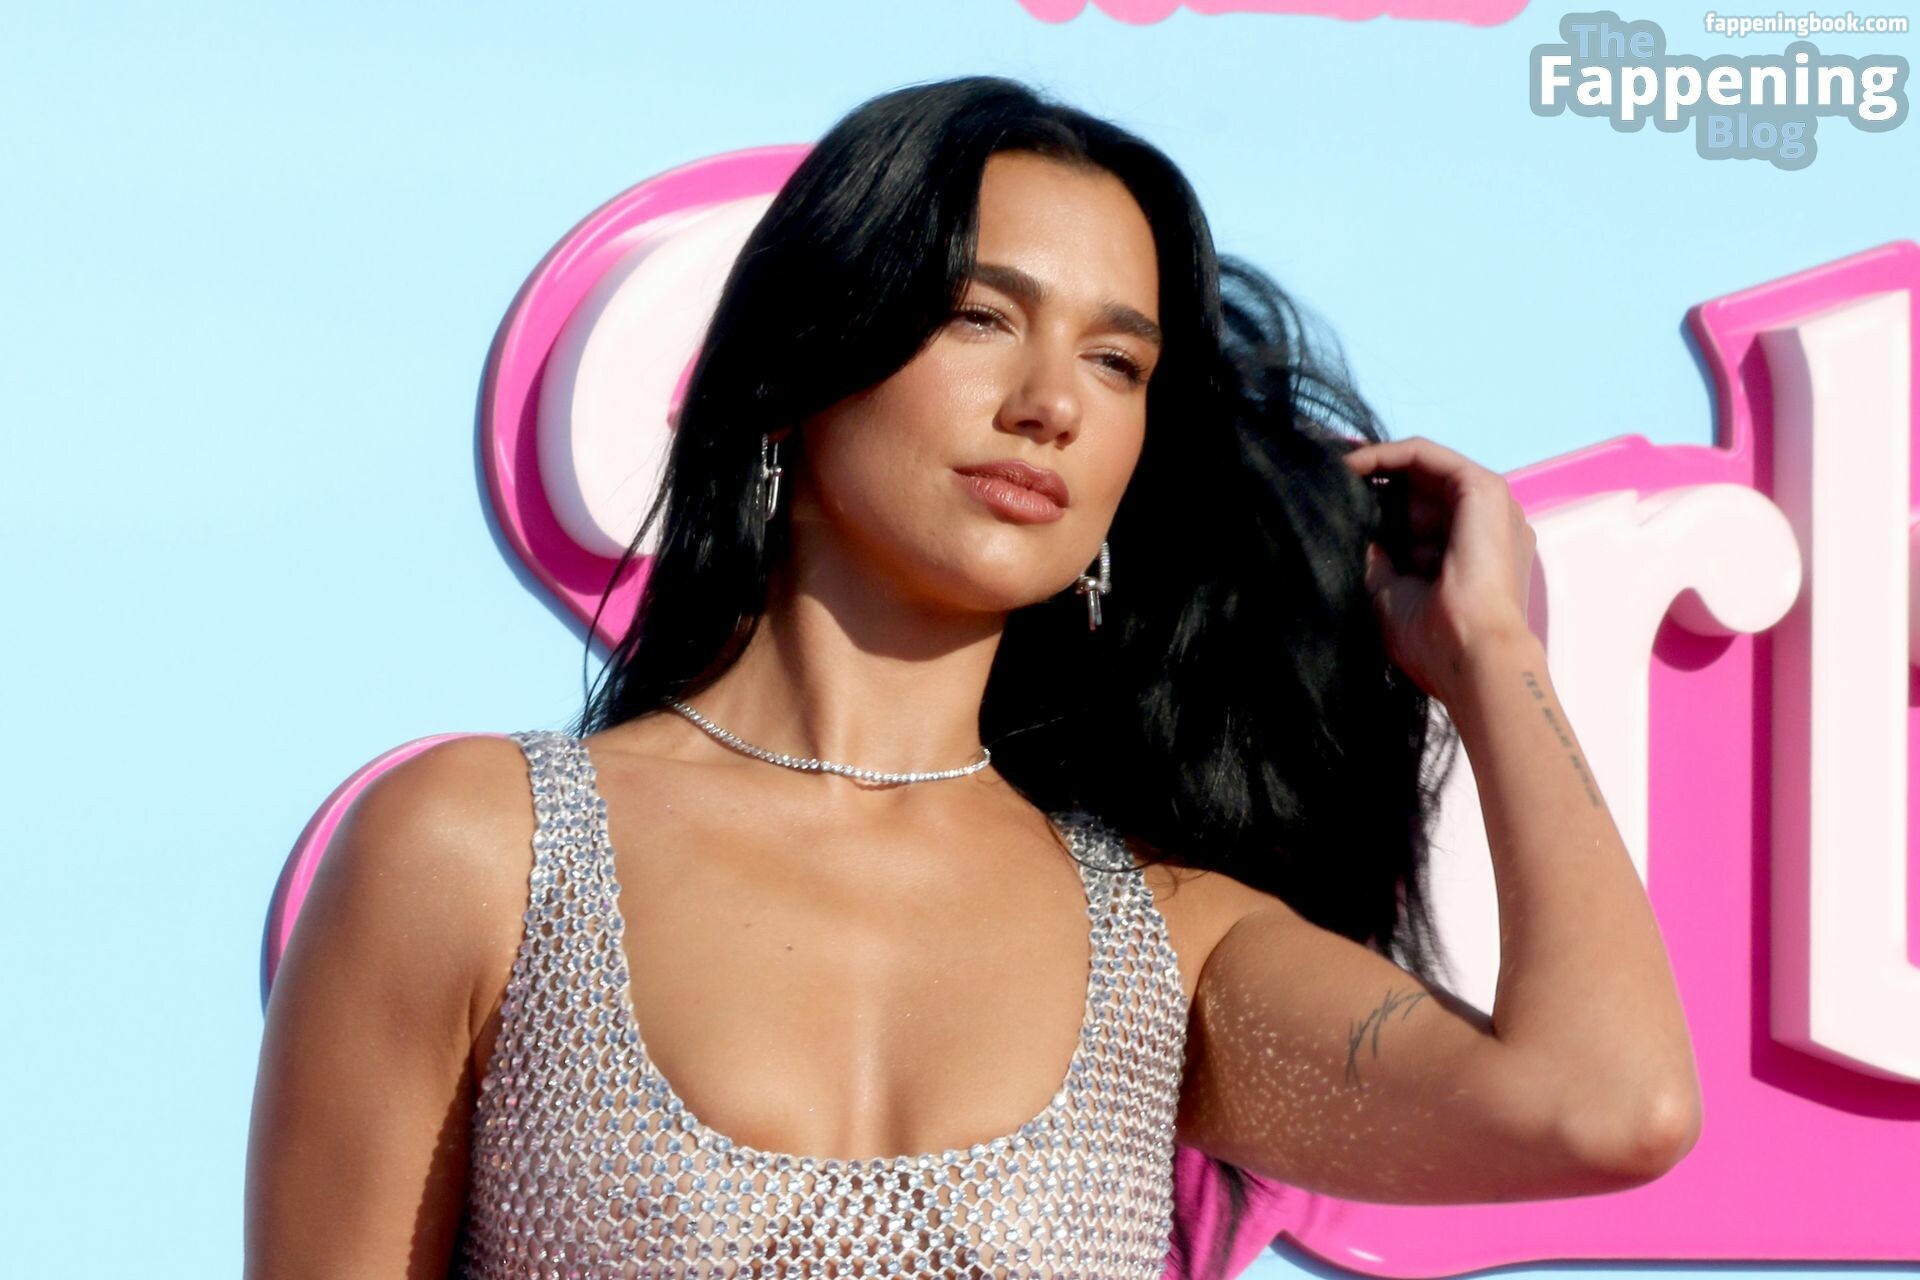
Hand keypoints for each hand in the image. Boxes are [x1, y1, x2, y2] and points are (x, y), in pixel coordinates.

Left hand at [1341, 436, 1536, 703]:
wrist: (1471, 656)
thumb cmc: (1432, 640)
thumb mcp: (1387, 593)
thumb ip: (1375, 558)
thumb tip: (1352, 532)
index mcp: (1468, 552)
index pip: (1416, 513)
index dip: (1372, 501)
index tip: (1329, 498)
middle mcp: (1482, 525)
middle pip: (1416, 486)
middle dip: (1368, 479)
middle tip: (1321, 479)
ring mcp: (1487, 505)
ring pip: (1419, 467)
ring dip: (1372, 463)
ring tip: (1329, 470)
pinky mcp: (1484, 488)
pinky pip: (1426, 455)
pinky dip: (1386, 455)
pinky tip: (1351, 466)